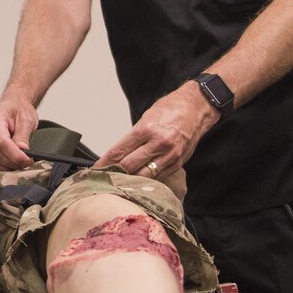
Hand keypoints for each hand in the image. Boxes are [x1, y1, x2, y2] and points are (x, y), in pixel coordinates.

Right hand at [0, 94, 37, 169]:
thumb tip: (22, 151)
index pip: (1, 141)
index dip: (14, 154)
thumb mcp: (27, 119)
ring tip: (19, 164)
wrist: (12, 106)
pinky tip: (8, 165)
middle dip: (12, 162)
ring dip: (5, 167)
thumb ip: (23, 135)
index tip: (27, 159)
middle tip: (27, 162)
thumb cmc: (18, 110)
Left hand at [94, 82, 218, 180]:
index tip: (96, 169)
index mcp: (146, 129)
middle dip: (114, 173)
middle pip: (129, 166)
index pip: (119, 151)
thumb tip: (118, 154)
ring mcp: (170, 155)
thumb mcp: (146, 118)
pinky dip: (147, 181)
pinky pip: (158, 177)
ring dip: (129, 180)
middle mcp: (158, 144)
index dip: (105, 163)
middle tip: (104, 178)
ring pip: (144, 176)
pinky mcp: (178, 163)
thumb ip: (133, 137)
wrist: (196, 108)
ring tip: (118, 183)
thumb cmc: (170, 109)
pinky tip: (138, 182)